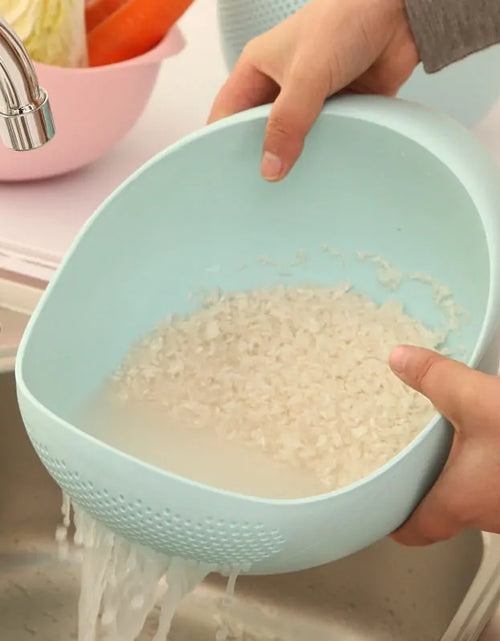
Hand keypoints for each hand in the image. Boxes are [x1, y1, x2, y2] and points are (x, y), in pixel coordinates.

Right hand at [209, 0, 418, 180]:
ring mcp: (309, 99)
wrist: (400, 13)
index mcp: (257, 69)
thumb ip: (287, 123)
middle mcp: (280, 85)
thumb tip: (270, 168)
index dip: (221, 142)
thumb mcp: (306, 74)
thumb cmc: (346, 19)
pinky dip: (323, 154)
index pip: (227, 113)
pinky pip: (324, 139)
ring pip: (292, 139)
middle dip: (259, 157)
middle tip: (258, 190)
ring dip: (294, 159)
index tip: (225, 176)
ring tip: (288, 191)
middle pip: (258, 131)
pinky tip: (320, 175)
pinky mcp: (339, 109)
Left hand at [389, 345, 499, 544]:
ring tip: (447, 445)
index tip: (381, 514)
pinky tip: (494, 440)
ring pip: (478, 498)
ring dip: (463, 474)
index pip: (414, 530)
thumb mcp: (477, 399)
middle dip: (427, 487)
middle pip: (445, 512)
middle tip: (407, 465)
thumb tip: (401, 359)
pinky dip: (491, 465)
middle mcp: (489, 515)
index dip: (393, 523)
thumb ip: (435, 378)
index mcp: (460, 501)